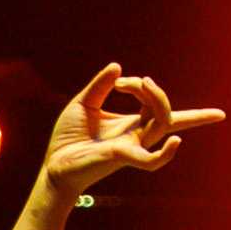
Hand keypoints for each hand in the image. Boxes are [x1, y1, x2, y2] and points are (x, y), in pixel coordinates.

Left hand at [44, 62, 204, 202]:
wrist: (54, 164)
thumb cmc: (69, 138)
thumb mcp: (83, 103)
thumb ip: (100, 86)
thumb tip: (117, 66)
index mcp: (130, 124)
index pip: (162, 113)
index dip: (174, 102)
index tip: (134, 80)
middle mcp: (136, 135)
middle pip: (164, 114)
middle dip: (157, 93)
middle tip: (135, 80)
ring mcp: (131, 146)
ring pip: (161, 124)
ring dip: (158, 99)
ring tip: (144, 82)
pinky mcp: (120, 157)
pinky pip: (150, 161)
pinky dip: (165, 154)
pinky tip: (176, 141)